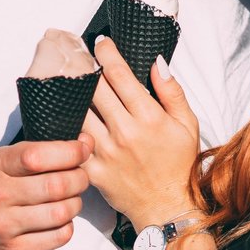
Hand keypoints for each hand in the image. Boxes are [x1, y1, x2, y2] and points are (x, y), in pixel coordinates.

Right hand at [0, 140, 89, 249]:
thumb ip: (36, 154)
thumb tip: (85, 144)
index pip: (39, 155)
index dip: (71, 151)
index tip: (82, 150)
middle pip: (57, 185)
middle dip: (79, 178)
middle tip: (80, 178)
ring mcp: (6, 226)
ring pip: (62, 212)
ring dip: (75, 204)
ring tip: (70, 200)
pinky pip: (59, 236)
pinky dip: (67, 226)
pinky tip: (58, 221)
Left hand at [83, 36, 200, 229]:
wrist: (167, 206)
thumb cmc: (178, 164)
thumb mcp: (187, 124)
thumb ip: (172, 92)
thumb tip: (157, 62)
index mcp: (148, 117)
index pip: (120, 75)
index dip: (107, 53)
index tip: (100, 42)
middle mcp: (124, 131)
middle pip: (94, 89)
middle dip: (85, 68)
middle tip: (78, 56)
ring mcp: (106, 152)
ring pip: (78, 113)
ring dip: (71, 95)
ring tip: (66, 82)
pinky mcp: (92, 170)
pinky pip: (71, 145)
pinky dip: (65, 129)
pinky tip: (62, 117)